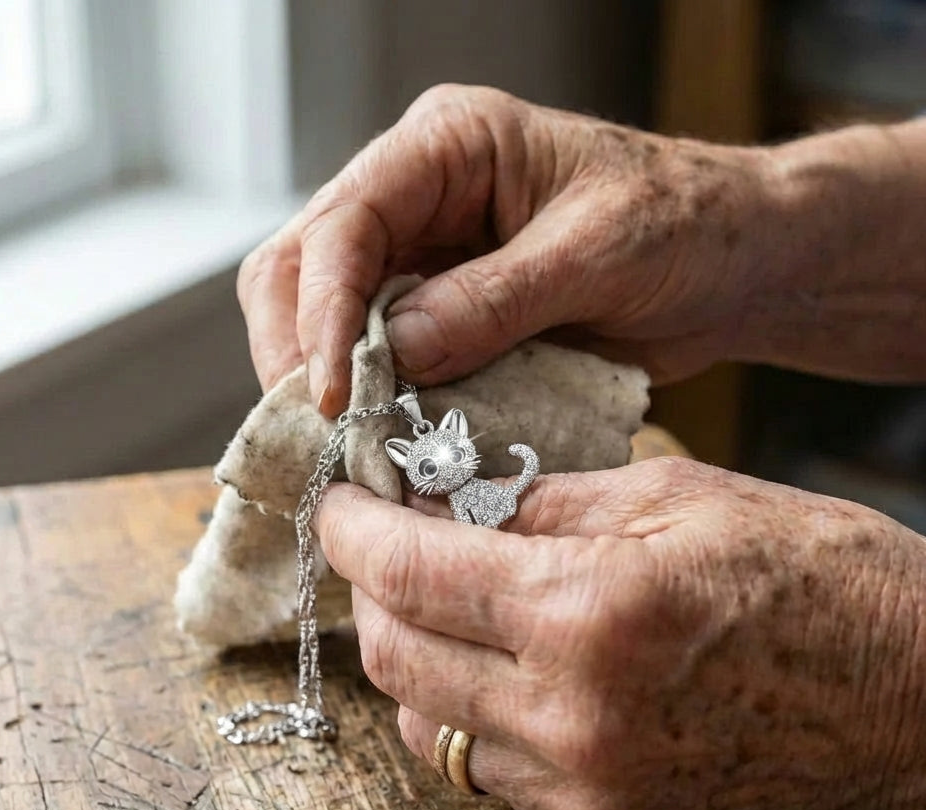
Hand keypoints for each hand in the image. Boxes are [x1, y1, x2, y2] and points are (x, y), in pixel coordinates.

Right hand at [238, 85, 777, 411]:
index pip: (345, 222)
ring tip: (343, 443)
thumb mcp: (597, 253)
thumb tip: (394, 351)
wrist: (730, 264)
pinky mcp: (440, 314)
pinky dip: (372, 401)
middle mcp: (417, 196)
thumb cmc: (685, 225)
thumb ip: (494, 300)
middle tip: (319, 429)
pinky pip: (377, 357)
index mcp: (448, 146)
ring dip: (325, 382)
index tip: (330, 393)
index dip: (322, 311)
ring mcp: (423, 258)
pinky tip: (381, 439)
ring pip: (324, 317)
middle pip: (303, 266)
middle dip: (299, 350)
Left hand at [315, 461, 925, 809]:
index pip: (411, 573)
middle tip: (385, 545)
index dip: (353, 530)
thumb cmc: (816, 576)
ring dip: (411, 659)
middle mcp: (574, 719)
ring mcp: (588, 794)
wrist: (918, 701)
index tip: (339, 503)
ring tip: (440, 605)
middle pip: (396, 659)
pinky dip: (468, 714)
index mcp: (591, 614)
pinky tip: (499, 669)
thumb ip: (541, 505)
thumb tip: (445, 503)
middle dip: (370, 592)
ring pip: (428, 728)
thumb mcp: (674, 497)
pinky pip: (489, 775)